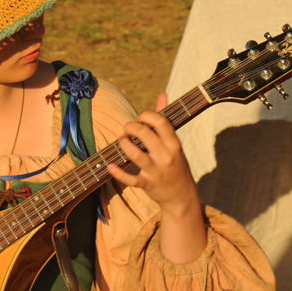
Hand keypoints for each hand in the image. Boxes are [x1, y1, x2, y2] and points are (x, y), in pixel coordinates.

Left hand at [107, 93, 197, 213]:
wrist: (181, 195)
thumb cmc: (175, 164)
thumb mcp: (174, 143)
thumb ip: (165, 120)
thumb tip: (161, 95)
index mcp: (174, 144)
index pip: (160, 122)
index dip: (146, 115)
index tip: (139, 117)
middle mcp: (166, 156)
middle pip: (144, 134)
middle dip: (131, 127)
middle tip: (127, 129)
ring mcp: (156, 171)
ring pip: (135, 154)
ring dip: (124, 144)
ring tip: (122, 141)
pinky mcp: (147, 185)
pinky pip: (131, 179)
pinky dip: (118, 173)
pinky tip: (110, 166)